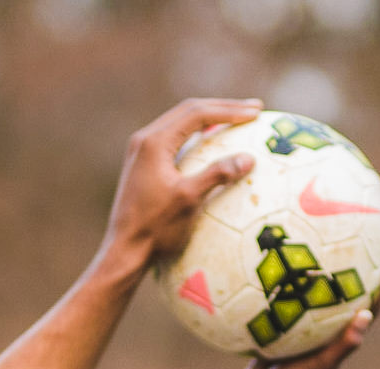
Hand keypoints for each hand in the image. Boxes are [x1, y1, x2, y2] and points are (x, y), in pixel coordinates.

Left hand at [99, 99, 262, 272]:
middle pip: (188, 111)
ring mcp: (141, 151)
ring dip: (210, 118)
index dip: (229, 110)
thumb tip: (248, 158)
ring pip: (180, 123)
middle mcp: (144, 140)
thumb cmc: (154, 228)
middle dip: (222, 108)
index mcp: (154, 142)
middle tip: (253, 109)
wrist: (123, 251)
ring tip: (236, 119)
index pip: (197, 113)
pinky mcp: (143, 165)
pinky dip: (197, 135)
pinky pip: (174, 139)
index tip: (256, 112)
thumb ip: (217, 175)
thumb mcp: (188, 201)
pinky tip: (211, 143)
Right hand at [239, 257, 379, 368]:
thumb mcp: (320, 364)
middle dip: (356, 270)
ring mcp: (307, 329)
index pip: (370, 306)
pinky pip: (292, 300)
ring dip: (323, 272)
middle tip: (361, 241)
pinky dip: (291, 283)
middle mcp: (328, 330)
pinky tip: (279, 265)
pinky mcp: (287, 328)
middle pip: (348, 294)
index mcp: (342, 337)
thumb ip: (343, 344)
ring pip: (318, 295)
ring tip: (321, 243)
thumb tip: (367, 315)